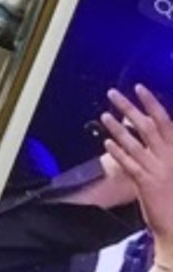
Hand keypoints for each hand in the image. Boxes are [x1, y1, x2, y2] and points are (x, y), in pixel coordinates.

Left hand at [102, 85, 172, 244]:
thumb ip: (164, 147)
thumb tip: (146, 126)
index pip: (165, 121)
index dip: (152, 103)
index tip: (139, 88)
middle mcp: (170, 157)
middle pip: (149, 126)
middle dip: (130, 108)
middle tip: (113, 94)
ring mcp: (158, 169)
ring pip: (136, 143)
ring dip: (118, 128)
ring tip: (104, 116)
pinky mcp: (146, 183)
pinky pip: (130, 164)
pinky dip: (118, 152)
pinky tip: (106, 143)